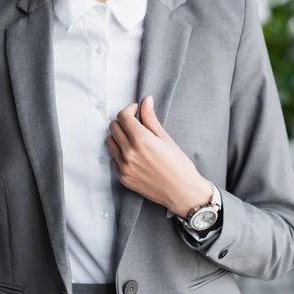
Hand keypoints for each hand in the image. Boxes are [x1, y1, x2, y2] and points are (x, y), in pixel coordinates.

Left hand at [105, 95, 212, 217]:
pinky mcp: (123, 178)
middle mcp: (129, 153)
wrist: (183, 193)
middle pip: (113, 127)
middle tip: (135, 124)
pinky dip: (119, 153)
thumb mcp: (166, 138)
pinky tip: (132, 154)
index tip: (136, 110)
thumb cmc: (179, 165)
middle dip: (123, 121)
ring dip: (118, 136)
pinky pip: (113, 159)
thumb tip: (146, 100)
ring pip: (109, 142)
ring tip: (132, 139)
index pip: (123, 116)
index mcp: (141, 140)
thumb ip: (151, 118)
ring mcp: (124, 167)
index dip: (129, 109)